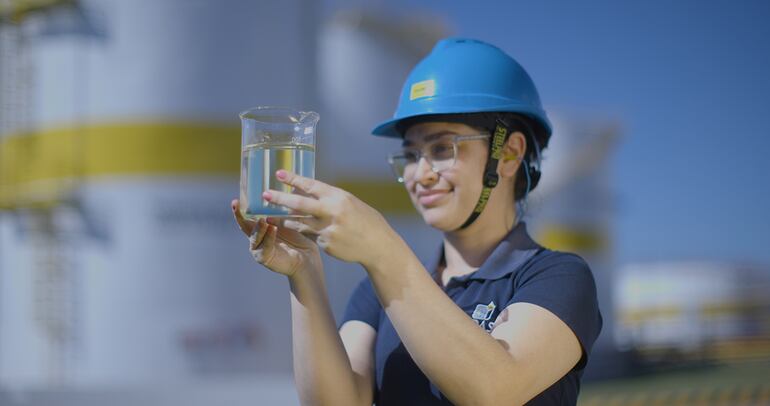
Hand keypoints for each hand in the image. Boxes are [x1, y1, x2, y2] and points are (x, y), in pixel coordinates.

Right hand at [231, 199, 321, 277]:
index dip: (239, 209)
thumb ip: (281, 211)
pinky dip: (268, 237)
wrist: (307, 258)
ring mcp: (258, 248)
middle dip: (239, 215)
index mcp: (260, 227)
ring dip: (258, 227)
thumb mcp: (289, 221)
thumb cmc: (300, 238)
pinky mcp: (264, 258)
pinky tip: (273, 229)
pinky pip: (263, 247)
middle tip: (236, 205)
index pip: (246, 217)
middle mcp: (256, 237)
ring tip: (263, 220)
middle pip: (243, 225)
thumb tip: (279, 192)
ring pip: (253, 236)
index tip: (235, 200)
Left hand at [262, 170, 402, 267]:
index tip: (279, 174)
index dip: (294, 179)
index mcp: (339, 197)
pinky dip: (304, 231)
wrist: (378, 245)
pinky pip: (309, 235)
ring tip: (270, 215)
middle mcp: (332, 211)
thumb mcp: (350, 203)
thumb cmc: (366, 220)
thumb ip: (330, 198)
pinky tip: (298, 229)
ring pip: (299, 222)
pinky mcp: (326, 243)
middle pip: (299, 204)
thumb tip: (308, 191)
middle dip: (279, 198)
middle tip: (264, 195)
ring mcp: (328, 229)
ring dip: (284, 219)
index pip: (312, 185)